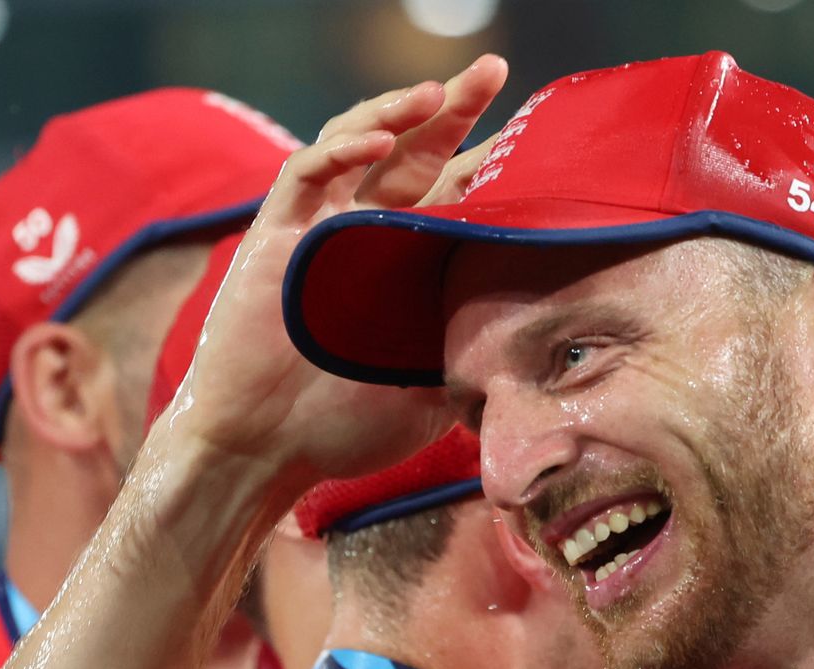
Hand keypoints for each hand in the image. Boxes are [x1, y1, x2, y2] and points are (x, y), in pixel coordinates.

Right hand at [171, 55, 509, 492]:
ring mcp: (318, 228)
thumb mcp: (433, 387)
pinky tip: (380, 137)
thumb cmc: (344, 427)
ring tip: (439, 92)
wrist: (266, 452)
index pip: (452, 191)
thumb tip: (548, 350)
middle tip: (492, 71)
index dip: (488, 157)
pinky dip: (342, 149)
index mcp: (405, 261)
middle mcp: (364, 232)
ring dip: (398, 111)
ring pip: (358, 142)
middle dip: (452, 108)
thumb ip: (475, 355)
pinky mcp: (274, 235)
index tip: (539, 134)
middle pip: (413, 150)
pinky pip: (307, 173)